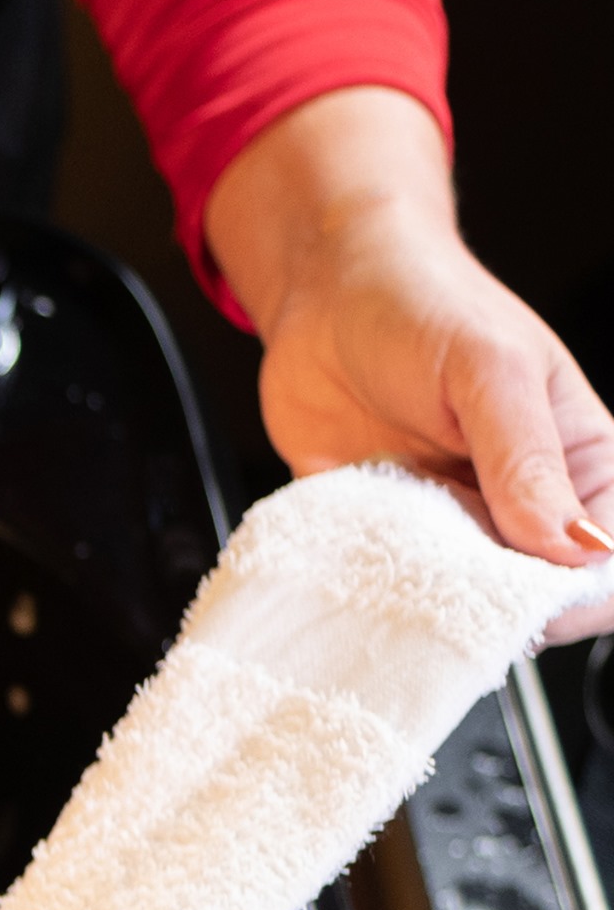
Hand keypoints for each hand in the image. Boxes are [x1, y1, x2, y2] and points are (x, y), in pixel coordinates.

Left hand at [208, 89, 613, 644]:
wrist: (323, 297)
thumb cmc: (421, 307)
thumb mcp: (488, 372)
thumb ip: (527, 462)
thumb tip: (575, 547)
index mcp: (576, 465)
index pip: (605, 564)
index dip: (574, 597)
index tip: (525, 606)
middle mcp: (515, 505)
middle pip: (527, 599)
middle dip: (489, 612)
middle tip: (441, 591)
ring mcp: (448, 525)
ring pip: (453, 605)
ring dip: (424, 607)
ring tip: (394, 576)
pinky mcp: (382, 535)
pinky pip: (382, 590)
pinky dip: (369, 595)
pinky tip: (351, 573)